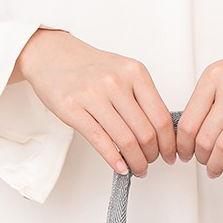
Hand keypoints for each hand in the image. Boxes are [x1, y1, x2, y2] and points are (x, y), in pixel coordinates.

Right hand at [10, 29, 175, 176]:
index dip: (169, 142)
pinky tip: (121, 168)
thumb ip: (142, 97)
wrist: (52, 55)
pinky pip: (100, 141)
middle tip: (152, 162)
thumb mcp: (123, 72)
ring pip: (126, 140)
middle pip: (146, 132)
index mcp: (135, 72)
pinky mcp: (72, 109)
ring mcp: (93, 95)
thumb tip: (162, 133)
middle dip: (153, 155)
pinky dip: (114, 160)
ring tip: (138, 168)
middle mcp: (116, 82)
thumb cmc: (90, 67)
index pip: (161, 117)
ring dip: (136, 161)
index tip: (170, 153)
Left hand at [176, 15, 222, 176]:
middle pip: (204, 138)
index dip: (183, 145)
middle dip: (200, 158)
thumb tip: (192, 130)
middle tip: (203, 163)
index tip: (184, 154)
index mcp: (213, 78)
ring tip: (217, 168)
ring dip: (217, 164)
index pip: (188, 122)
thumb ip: (208, 98)